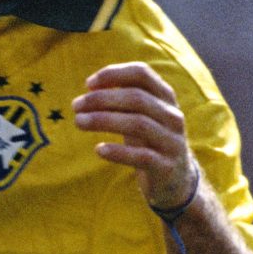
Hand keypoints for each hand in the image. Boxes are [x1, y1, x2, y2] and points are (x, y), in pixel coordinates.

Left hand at [72, 61, 196, 212]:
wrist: (176, 179)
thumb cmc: (149, 140)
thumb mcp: (141, 115)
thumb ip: (123, 99)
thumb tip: (91, 86)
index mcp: (165, 97)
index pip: (142, 74)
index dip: (114, 74)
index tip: (88, 84)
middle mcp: (172, 116)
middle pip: (136, 98)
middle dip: (102, 99)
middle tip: (76, 106)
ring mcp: (171, 141)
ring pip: (138, 124)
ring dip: (104, 120)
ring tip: (79, 122)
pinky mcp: (166, 166)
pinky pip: (141, 156)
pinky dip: (118, 151)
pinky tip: (98, 149)